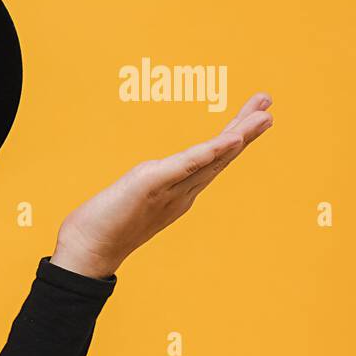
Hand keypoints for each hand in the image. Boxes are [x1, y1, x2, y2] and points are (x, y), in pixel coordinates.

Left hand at [49, 93, 274, 278]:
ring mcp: (170, 191)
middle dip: (246, 129)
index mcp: (178, 191)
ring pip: (211, 160)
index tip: (258, 113)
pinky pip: (186, 167)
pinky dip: (210, 152)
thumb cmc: (105, 226)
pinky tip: (231, 139)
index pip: (211, 158)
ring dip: (239, 136)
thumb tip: (155, 174)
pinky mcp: (151, 187)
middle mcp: (181, 192)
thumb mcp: (132, 197)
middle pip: (220, 157)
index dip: (235, 137)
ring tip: (264, 115)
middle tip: (268, 103)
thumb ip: (150, 186)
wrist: (87, 252)